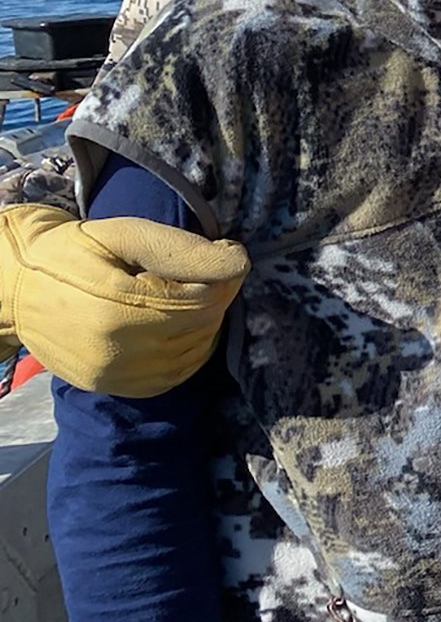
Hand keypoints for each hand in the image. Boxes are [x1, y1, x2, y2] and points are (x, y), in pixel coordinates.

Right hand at [0, 205, 246, 397]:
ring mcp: (113, 376)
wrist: (17, 288)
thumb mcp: (124, 234)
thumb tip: (238, 262)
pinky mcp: (111, 387)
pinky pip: (174, 375)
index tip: (225, 252)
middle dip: (216, 297)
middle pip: (202, 327)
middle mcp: (117, 352)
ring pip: (194, 353)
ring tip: (186, 296)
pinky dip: (189, 350)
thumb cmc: (72, 252)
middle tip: (203, 273)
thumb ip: (180, 249)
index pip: (204, 301)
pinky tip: (177, 325)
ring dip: (205, 323)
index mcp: (118, 310)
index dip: (225, 276)